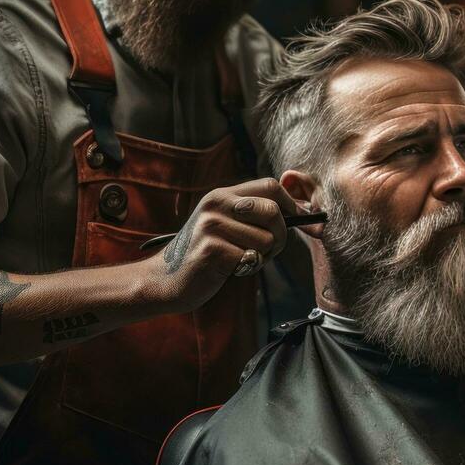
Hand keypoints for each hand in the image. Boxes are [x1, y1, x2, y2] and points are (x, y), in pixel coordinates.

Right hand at [148, 178, 297, 311]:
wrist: (166, 279)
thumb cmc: (205, 254)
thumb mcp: (225, 224)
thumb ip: (253, 214)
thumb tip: (299, 210)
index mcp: (222, 195)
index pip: (270, 185)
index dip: (291, 203)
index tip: (298, 220)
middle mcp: (216, 205)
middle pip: (273, 211)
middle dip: (281, 235)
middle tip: (268, 250)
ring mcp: (212, 226)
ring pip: (267, 240)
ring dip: (261, 257)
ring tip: (240, 259)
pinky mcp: (211, 250)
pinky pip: (251, 258)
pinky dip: (247, 268)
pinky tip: (230, 269)